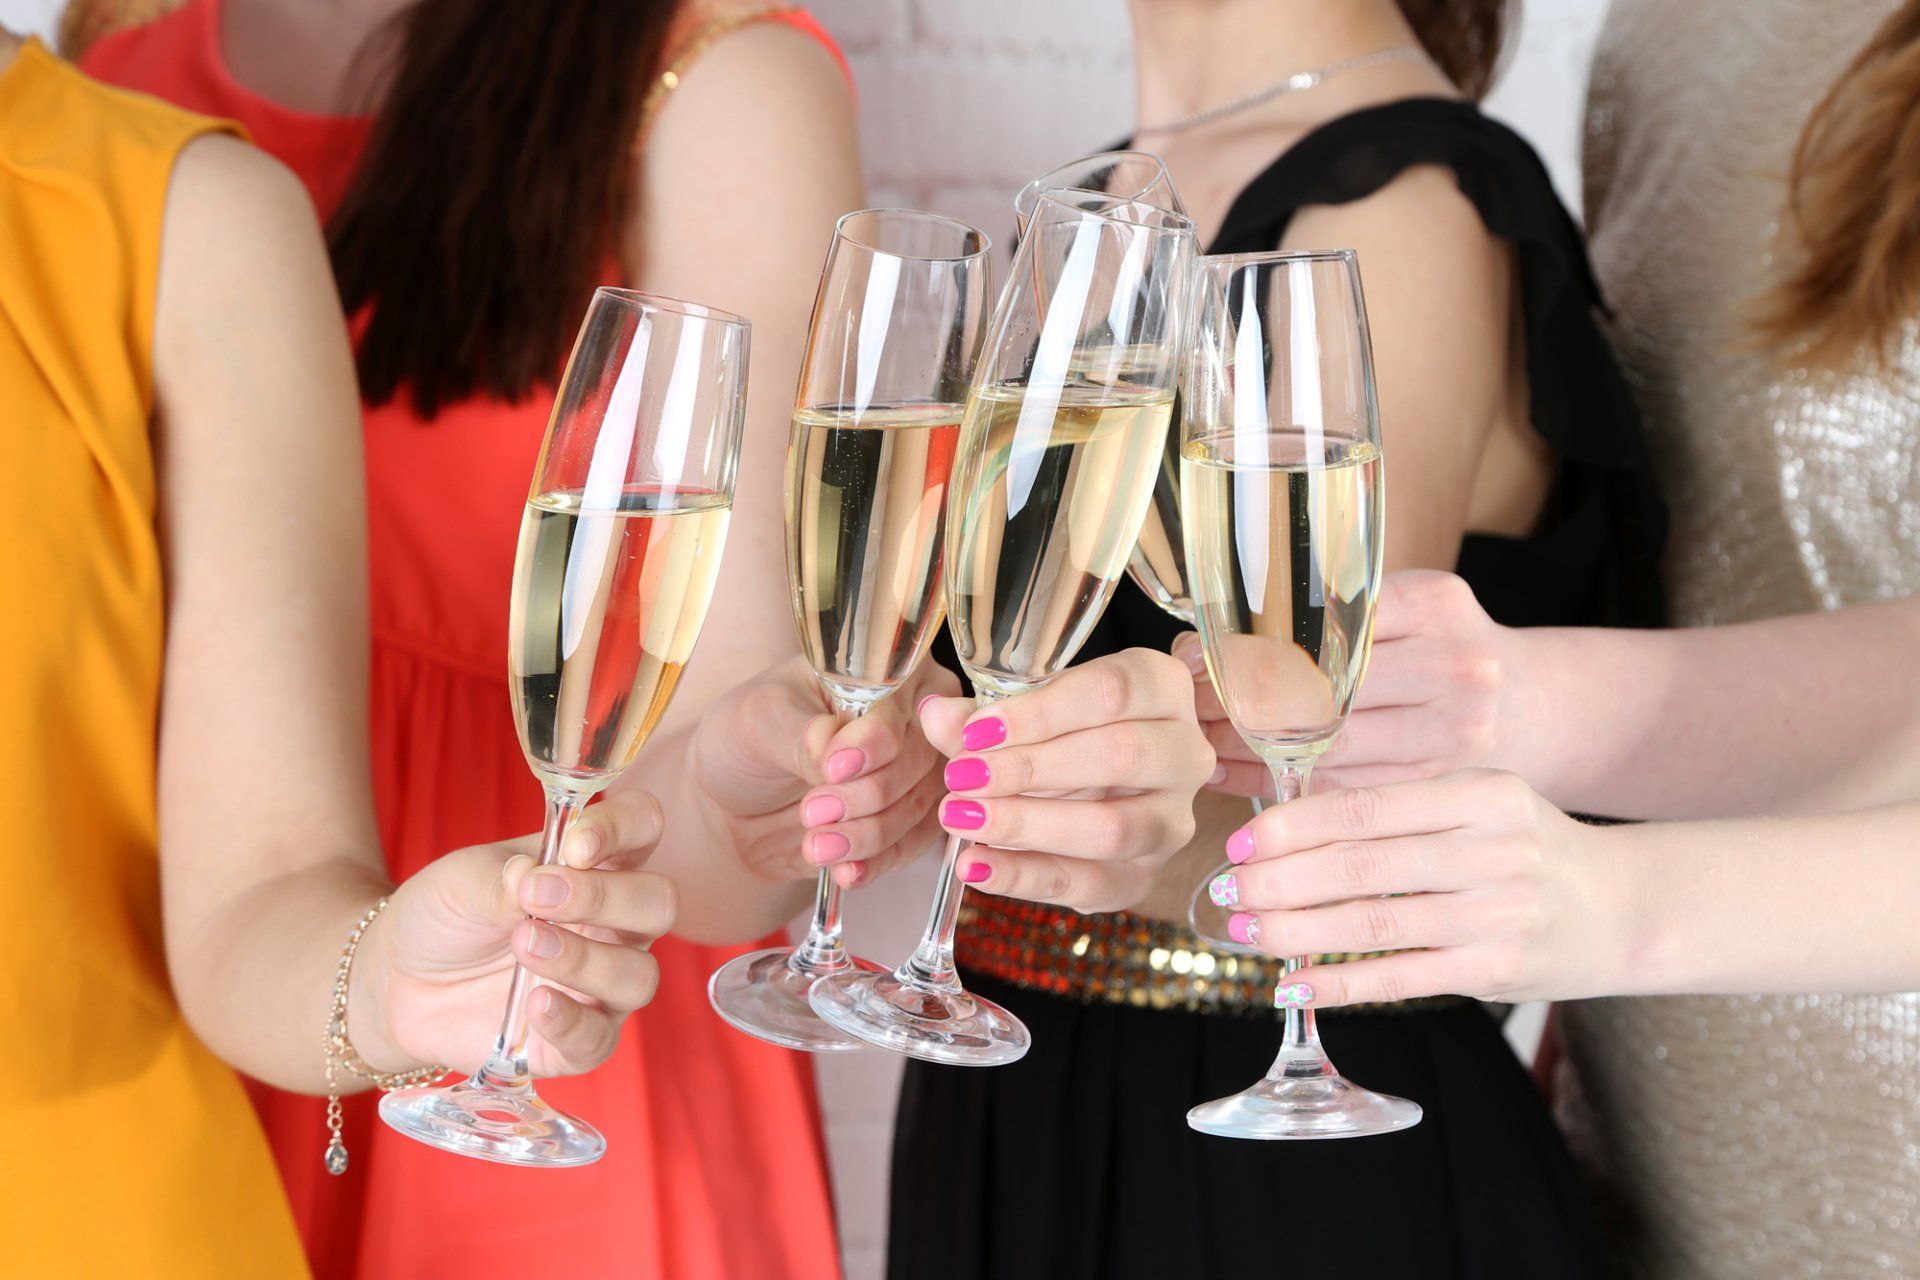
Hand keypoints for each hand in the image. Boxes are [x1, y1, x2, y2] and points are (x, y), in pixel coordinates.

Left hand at [359, 788, 674, 1075]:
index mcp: (597, 866)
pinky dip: (571, 1020)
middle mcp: (614, 924)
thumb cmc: (445, 916)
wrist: (397, 981)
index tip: (575, 844)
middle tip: (538, 898)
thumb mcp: (462, 880)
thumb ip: (504, 878)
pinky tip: (534, 1003)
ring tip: (523, 945)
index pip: (643, 829)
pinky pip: (599, 1039)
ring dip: (584, 960)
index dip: (623, 829)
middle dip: (606, 897)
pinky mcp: (577, 1041)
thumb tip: (534, 880)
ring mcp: (601, 985)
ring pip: (639, 976)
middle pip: (659, 904)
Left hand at [689, 655, 957, 890]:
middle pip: (919, 761)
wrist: (733, 796)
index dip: (874, 742)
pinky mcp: (906, 822)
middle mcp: (913, 719)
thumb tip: (835, 749)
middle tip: (812, 811)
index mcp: (885, 672)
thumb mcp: (758, 722)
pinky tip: (846, 871)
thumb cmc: (747, 737)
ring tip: (816, 845)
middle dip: (867, 796)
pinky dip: (879, 863)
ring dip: (868, 835)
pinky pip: (911, 848)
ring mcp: (914, 774)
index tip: (832, 768)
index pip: (901, 706)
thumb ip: (802, 735)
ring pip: (919, 810)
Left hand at [922, 649, 1215, 912]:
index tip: (979, 732)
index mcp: (1163, 689)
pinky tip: (974, 865)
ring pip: (1112, 827)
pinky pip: (1088, 882)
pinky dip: (1024, 877)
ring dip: (1027, 824)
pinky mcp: (1145, 875)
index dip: (1042, 712)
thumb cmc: (1063, 736)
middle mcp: (1184, 752)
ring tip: (961, 818)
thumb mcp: (1024, 716)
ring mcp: (1172, 819)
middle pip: (1120, 756)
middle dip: (1031, 769)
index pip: (1113, 692)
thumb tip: (935, 714)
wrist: (1101, 796)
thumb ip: (980, 719)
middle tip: (963, 776)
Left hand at [1178, 569, 1519, 797]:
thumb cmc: (1441, 649)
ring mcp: (1459, 734)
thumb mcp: (1403, 608)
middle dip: (1240, 707)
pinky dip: (1281, 787)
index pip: (1324, 627)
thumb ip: (1325, 614)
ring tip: (1198, 748)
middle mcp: (1456, 667)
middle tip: (1185, 713)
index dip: (1253, 650)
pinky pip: (1345, 793)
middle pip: (1323, 695)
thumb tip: (1201, 646)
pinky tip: (1236, 778)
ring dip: (1250, 753)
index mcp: (1436, 605)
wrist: (1531, 706)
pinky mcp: (1446, 789)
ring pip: (1328, 752)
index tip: (1195, 662)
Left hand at [1209, 771, 1628, 1007]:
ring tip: (1247, 935)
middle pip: (1357, 866)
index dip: (1290, 827)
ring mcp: (1495, 913)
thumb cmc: (1525, 848)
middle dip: (1278, 882)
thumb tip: (1290, 825)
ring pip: (1371, 924)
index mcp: (1478, 795)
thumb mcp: (1479, 803)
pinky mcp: (1495, 969)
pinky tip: (1296, 985)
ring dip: (1296, 933)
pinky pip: (1400, 977)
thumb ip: (1402, 808)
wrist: (1621, 906)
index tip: (1240, 840)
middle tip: (1228, 893)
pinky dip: (1340, 984)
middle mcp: (1490, 849)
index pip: (1362, 808)